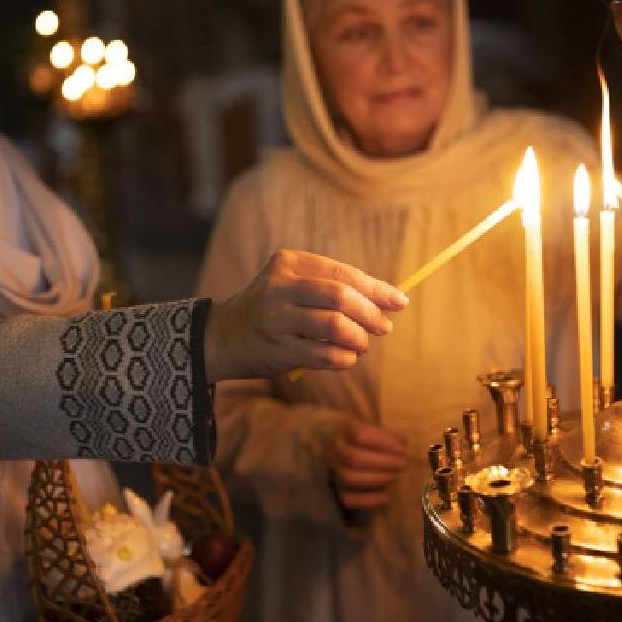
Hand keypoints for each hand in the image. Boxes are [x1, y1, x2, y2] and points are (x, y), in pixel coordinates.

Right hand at [204, 249, 407, 380]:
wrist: (222, 337)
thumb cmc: (272, 309)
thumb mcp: (294, 285)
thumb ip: (335, 288)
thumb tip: (390, 299)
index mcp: (288, 263)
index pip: (342, 273)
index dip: (376, 288)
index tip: (399, 301)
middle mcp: (279, 287)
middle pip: (340, 296)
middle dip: (370, 313)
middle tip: (383, 327)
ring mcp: (276, 319)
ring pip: (335, 326)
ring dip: (359, 338)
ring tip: (361, 344)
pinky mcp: (277, 349)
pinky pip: (325, 354)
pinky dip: (344, 358)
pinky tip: (346, 357)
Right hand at [328, 421, 407, 510]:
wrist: (354, 450)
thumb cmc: (372, 439)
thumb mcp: (378, 430)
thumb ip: (390, 436)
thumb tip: (402, 442)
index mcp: (344, 430)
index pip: (359, 434)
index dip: (383, 442)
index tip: (402, 448)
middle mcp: (334, 449)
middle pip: (353, 458)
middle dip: (383, 462)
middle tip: (402, 463)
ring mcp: (334, 470)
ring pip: (349, 478)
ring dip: (377, 478)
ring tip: (396, 475)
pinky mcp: (338, 490)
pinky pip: (348, 499)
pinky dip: (369, 499)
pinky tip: (386, 495)